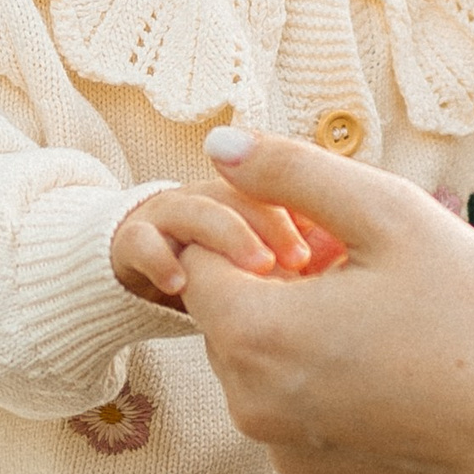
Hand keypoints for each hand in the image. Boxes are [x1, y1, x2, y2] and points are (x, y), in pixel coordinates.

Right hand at [110, 176, 318, 304]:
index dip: (305, 215)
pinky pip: (140, 240)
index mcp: (248, 199)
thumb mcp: (265, 271)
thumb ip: (299, 262)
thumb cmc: (222, 271)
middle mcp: (210, 199)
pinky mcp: (130, 242)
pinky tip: (179, 283)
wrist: (148, 272)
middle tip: (301, 260)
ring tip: (258, 268)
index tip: (331, 251)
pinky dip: (158, 258)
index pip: (281, 191)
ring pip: (197, 208)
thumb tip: (344, 268)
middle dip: (274, 223)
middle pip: (244, 193)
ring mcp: (168, 216)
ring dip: (228, 235)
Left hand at [176, 129, 473, 473]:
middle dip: (276, 283)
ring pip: (262, 367)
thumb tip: (220, 143)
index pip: (197, 260)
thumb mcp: (388, 214)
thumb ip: (293, 170)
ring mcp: (282, 449)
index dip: (253, 233)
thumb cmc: (468, 316)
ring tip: (382, 320)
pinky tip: (394, 373)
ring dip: (300, 334)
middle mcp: (249, 403)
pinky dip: (326, 387)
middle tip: (360, 270)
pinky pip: (297, 415)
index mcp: (253, 333)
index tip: (321, 236)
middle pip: (227, 316)